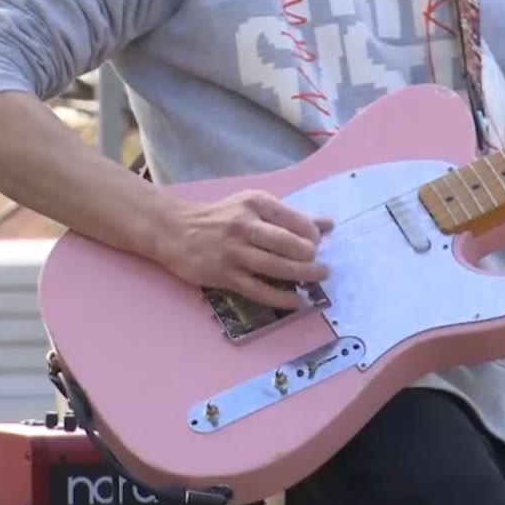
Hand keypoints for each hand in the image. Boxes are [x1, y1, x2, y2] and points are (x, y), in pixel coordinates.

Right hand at [156, 190, 332, 309]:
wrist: (175, 230)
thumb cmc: (220, 217)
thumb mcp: (254, 207)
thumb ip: (291, 216)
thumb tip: (329, 224)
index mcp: (256, 204)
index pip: (298, 222)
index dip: (314, 237)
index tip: (316, 245)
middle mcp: (245, 226)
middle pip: (291, 246)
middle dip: (312, 258)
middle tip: (320, 265)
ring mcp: (234, 252)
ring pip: (278, 268)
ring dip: (304, 276)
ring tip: (318, 278)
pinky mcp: (225, 275)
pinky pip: (260, 290)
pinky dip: (283, 298)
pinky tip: (297, 300)